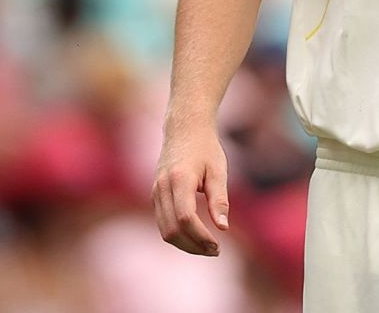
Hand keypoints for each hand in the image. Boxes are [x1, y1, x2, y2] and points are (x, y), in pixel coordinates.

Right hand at [153, 123, 230, 255]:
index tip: (217, 245)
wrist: (183, 128)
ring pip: (165, 231)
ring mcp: (155, 192)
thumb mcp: (218, 170)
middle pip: (172, 230)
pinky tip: (196, 237)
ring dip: (185, 245)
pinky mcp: (155, 196)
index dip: (201, 236)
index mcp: (179, 179)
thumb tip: (223, 228)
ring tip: (207, 247)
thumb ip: (219, 199)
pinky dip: (178, 235)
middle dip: (193, 246)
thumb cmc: (205, 148)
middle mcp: (162, 187)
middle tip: (215, 251)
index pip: (186, 218)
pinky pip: (163, 224)